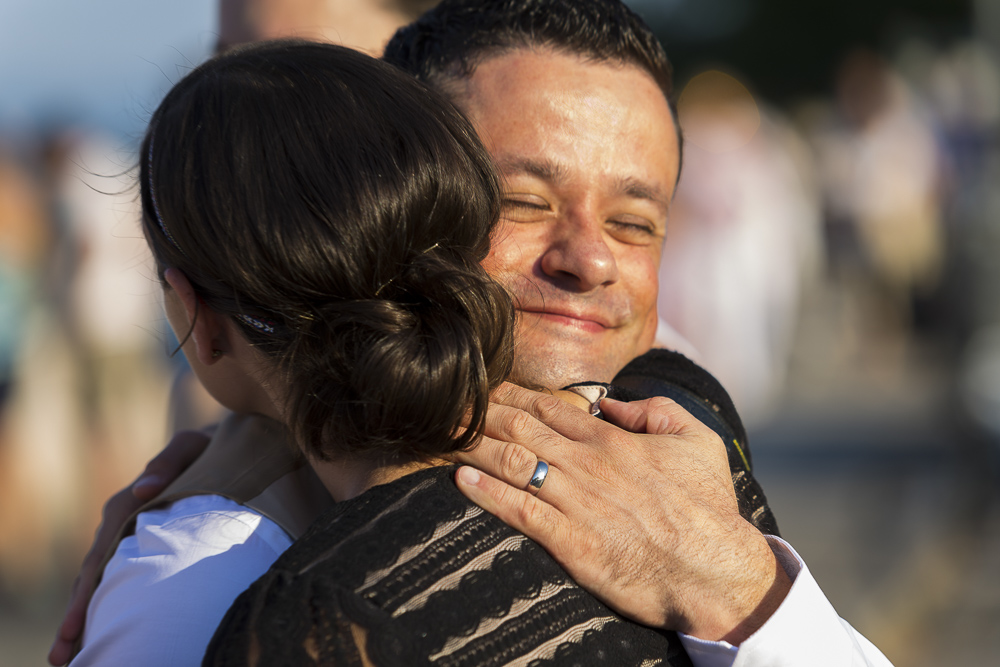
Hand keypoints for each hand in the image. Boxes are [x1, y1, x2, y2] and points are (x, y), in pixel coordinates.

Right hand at [48, 429, 211, 665]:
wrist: (219, 448)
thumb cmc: (207, 450)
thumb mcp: (192, 447)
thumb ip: (168, 463)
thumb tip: (144, 489)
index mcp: (128, 504)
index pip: (101, 556)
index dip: (88, 593)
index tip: (76, 626)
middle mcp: (120, 523)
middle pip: (92, 575)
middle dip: (76, 616)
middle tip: (61, 657)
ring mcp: (128, 536)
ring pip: (100, 581)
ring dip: (85, 617)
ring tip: (68, 657)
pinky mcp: (141, 543)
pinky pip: (118, 576)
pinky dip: (104, 603)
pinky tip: (98, 632)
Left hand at [453, 383, 789, 642]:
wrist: (715, 571)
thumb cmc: (708, 506)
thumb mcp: (698, 440)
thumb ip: (655, 410)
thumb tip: (611, 402)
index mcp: (612, 441)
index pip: (550, 408)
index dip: (511, 395)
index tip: (484, 387)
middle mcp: (589, 466)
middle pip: (520, 430)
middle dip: (480, 413)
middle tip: (447, 401)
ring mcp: (577, 504)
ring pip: (513, 465)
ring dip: (473, 447)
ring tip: (442, 434)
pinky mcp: (572, 544)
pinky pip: (521, 514)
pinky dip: (489, 496)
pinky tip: (462, 482)